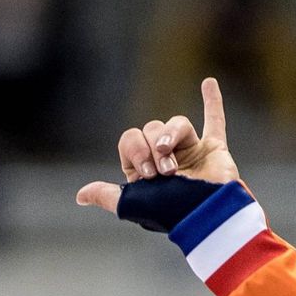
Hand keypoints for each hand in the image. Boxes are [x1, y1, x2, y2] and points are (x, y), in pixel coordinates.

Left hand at [75, 78, 239, 213]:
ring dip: (174, 137)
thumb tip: (80, 196)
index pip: (130, 139)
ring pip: (176, 124)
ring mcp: (190, 153)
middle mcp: (165, 160)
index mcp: (144, 173)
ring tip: (177, 164)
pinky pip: (214, 122)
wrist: (206, 212)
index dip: (135, 150)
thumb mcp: (130, 203)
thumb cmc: (169, 209)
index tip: (147, 174)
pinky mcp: (213, 149)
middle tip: (166, 173)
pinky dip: (212, 102)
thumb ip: (106, 196)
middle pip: (152, 129)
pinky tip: (208, 83)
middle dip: (155, 148)